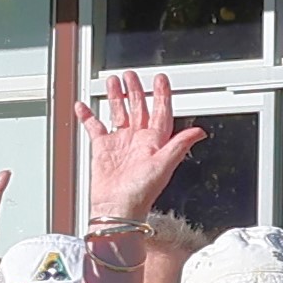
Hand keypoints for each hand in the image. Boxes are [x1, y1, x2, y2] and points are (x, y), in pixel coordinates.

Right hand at [80, 67, 201, 218]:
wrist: (116, 208)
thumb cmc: (140, 192)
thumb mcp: (163, 166)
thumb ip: (179, 146)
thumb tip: (200, 131)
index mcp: (155, 142)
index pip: (161, 112)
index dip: (161, 95)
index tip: (160, 79)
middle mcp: (138, 140)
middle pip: (138, 107)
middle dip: (135, 90)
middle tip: (131, 75)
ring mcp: (119, 143)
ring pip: (118, 112)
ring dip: (115, 96)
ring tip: (112, 81)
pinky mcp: (102, 148)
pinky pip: (94, 127)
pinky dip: (87, 116)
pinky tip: (82, 106)